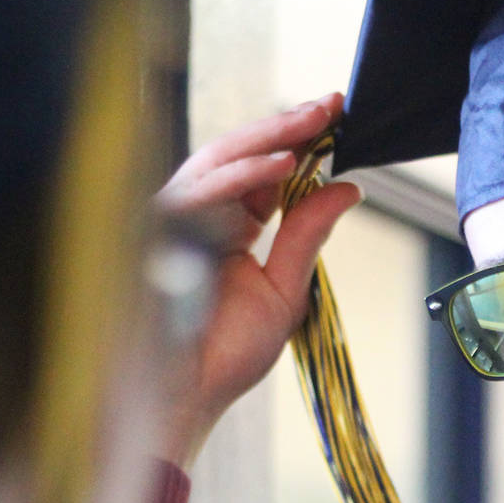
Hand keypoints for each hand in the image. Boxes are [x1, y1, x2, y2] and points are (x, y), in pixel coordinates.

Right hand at [157, 93, 361, 466]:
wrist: (186, 397)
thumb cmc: (222, 356)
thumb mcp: (283, 290)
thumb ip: (308, 235)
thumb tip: (348, 188)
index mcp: (226, 227)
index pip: (262, 171)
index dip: (298, 141)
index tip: (337, 117)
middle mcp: (196, 216)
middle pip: (239, 154)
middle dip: (288, 126)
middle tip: (332, 105)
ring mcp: (172, 220)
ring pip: (217, 161)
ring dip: (269, 138)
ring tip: (315, 123)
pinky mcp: (155, 231)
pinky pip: (200, 192)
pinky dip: (242, 176)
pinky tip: (283, 164)